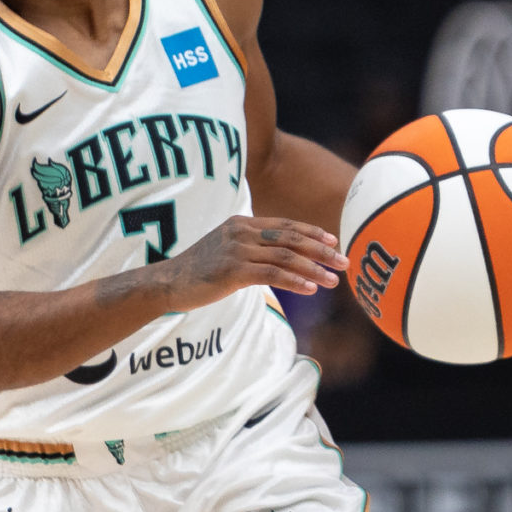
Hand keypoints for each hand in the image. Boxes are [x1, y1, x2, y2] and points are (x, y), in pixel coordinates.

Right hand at [159, 217, 345, 305]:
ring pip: (285, 256)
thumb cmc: (199, 271)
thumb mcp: (226, 250)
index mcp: (242, 223)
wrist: (168, 282)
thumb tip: (279, 258)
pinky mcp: (232, 270)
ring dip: (314, 269)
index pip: (285, 225)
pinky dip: (295, 281)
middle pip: (291, 238)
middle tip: (344, 261)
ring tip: (333, 281)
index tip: (334, 241)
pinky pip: (271, 274)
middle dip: (321, 250)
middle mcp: (241, 232)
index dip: (312, 233)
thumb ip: (251, 248)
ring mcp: (236, 250)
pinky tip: (311, 288)